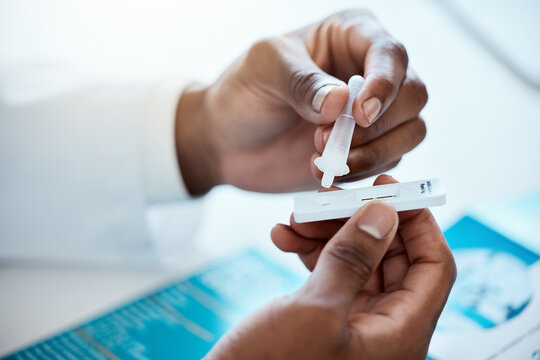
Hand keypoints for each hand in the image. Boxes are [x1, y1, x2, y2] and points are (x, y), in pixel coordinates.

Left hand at [176, 9, 427, 194]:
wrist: (227, 141)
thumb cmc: (243, 93)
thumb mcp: (263, 71)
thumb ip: (301, 82)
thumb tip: (341, 102)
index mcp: (350, 37)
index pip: (390, 53)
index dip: (384, 84)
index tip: (359, 114)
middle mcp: (370, 73)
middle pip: (413, 94)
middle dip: (376, 125)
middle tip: (325, 138)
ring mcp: (372, 114)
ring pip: (410, 131)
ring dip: (373, 152)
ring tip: (323, 158)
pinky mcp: (367, 149)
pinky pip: (389, 162)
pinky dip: (363, 171)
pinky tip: (326, 171)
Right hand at [206, 175, 455, 358]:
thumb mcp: (315, 310)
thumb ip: (353, 259)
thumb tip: (384, 214)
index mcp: (400, 334)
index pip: (433, 266)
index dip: (418, 222)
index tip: (390, 189)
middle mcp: (384, 329)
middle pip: (392, 258)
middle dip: (360, 221)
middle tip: (329, 198)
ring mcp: (354, 324)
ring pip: (357, 262)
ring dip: (328, 233)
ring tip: (294, 218)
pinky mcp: (326, 320)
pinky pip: (330, 275)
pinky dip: (309, 252)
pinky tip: (283, 237)